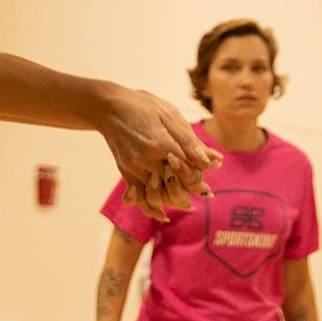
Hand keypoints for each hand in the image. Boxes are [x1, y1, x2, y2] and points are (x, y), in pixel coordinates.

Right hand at [99, 87, 218, 218]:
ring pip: (158, 194)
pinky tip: (163, 214)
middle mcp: (146, 159)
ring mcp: (134, 168)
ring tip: (189, 203)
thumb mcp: (169, 115)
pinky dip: (151, 209)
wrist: (109, 107)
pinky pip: (139, 198)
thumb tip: (213, 159)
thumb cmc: (143, 106)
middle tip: (206, 192)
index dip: (201, 170)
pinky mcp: (126, 173)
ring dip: (175, 200)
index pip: (188, 166)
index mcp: (160, 142)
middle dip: (192, 188)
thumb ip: (189, 140)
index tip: (211, 168)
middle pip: (175, 183)